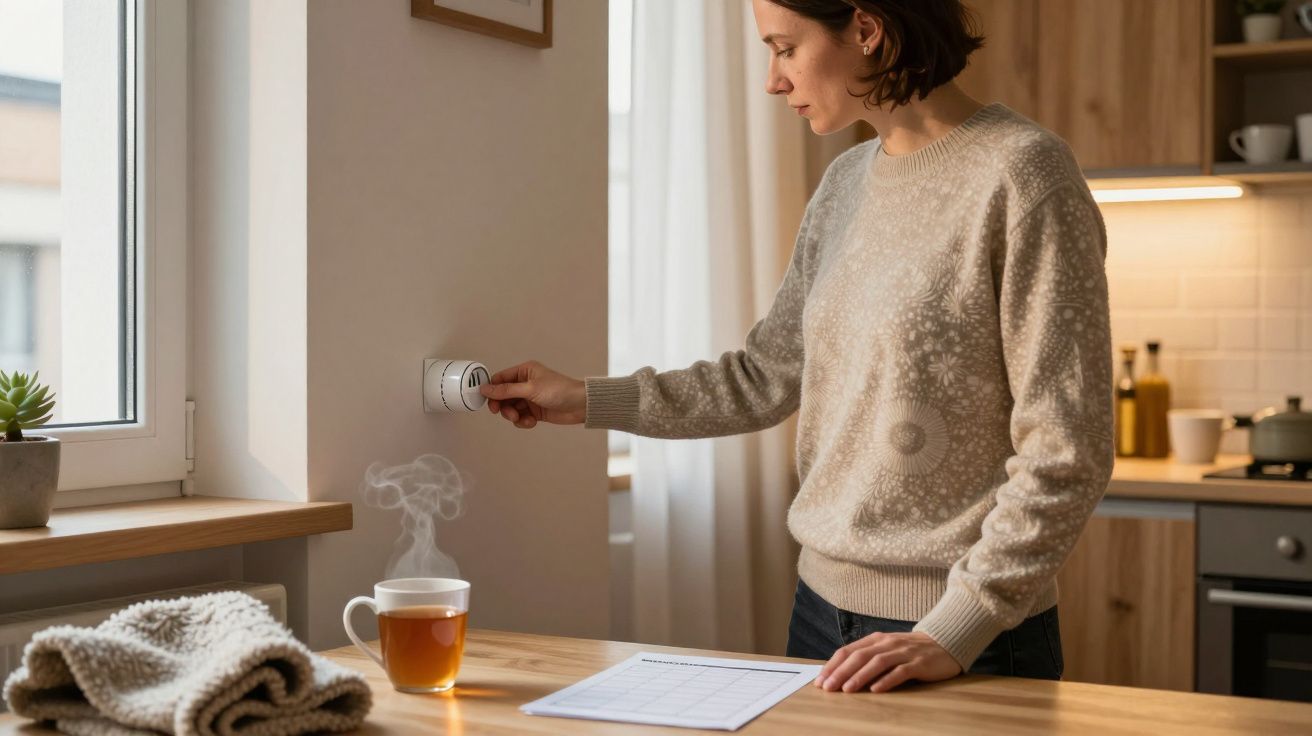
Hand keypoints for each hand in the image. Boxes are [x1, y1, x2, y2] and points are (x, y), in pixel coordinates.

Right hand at [478, 361, 585, 428]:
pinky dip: (523, 421)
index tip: (490, 403)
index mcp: (524, 371)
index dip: (493, 391)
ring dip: (514, 416)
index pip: (500, 379)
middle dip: (504, 407)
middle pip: (503, 396)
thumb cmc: (560, 391)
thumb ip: (506, 390)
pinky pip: (521, 417)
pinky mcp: (535, 411)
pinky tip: (531, 421)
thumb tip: (486, 389)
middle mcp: (525, 383)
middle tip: (509, 414)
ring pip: (511, 408)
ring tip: (522, 418)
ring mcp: (530, 398)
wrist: (580, 405)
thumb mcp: (530, 389)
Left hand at [815, 631, 961, 692]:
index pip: (848, 651)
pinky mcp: (919, 663)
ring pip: (877, 663)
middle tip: (828, 687)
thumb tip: (840, 676)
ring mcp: (903, 652)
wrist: (944, 643)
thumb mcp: (886, 650)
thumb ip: (866, 658)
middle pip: (859, 657)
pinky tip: (876, 689)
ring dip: (860, 676)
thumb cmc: (910, 651)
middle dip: (841, 672)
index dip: (832, 665)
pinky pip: (901, 672)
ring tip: (847, 690)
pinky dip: (887, 680)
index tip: (820, 681)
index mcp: (875, 640)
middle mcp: (887, 643)